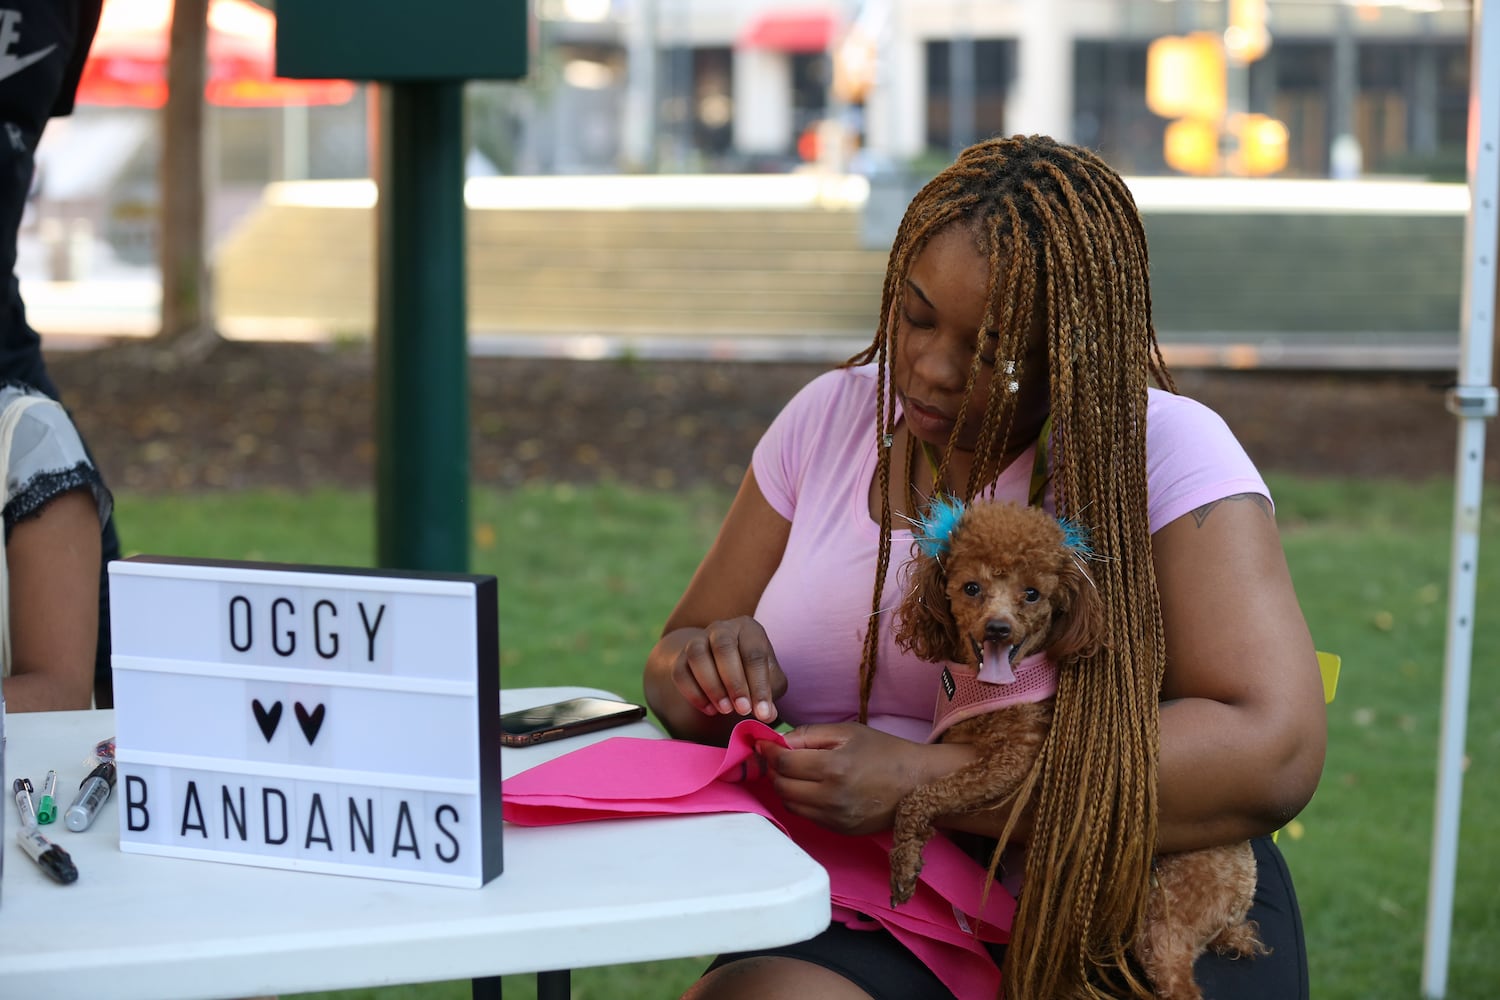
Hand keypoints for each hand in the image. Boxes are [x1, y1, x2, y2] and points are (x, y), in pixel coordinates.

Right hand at [668, 617, 785, 723]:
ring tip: (725, 710)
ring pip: (697, 655)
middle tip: (742, 710)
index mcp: (749, 629)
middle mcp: (722, 628)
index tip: (762, 712)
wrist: (722, 666)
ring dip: (712, 686)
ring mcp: (698, 640)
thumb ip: (769, 695)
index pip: (755, 653)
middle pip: (724, 648)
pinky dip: (693, 693)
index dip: (759, 685)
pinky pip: (680, 672)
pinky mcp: (681, 657)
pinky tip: (710, 709)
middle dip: (734, 682)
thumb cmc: (751, 673)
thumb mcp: (769, 680)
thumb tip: (767, 714)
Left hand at [759, 723, 931, 835]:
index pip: (784, 763)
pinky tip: (812, 788)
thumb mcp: (848, 732)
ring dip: (785, 787)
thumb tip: (777, 741)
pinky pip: (806, 816)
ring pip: (790, 804)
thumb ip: (809, 735)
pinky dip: (801, 801)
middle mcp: (831, 797)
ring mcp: (835, 818)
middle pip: (781, 786)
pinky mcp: (839, 830)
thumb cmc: (884, 751)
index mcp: (833, 768)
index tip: (763, 743)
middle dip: (775, 770)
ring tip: (796, 772)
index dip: (768, 752)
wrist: (918, 783)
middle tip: (779, 757)